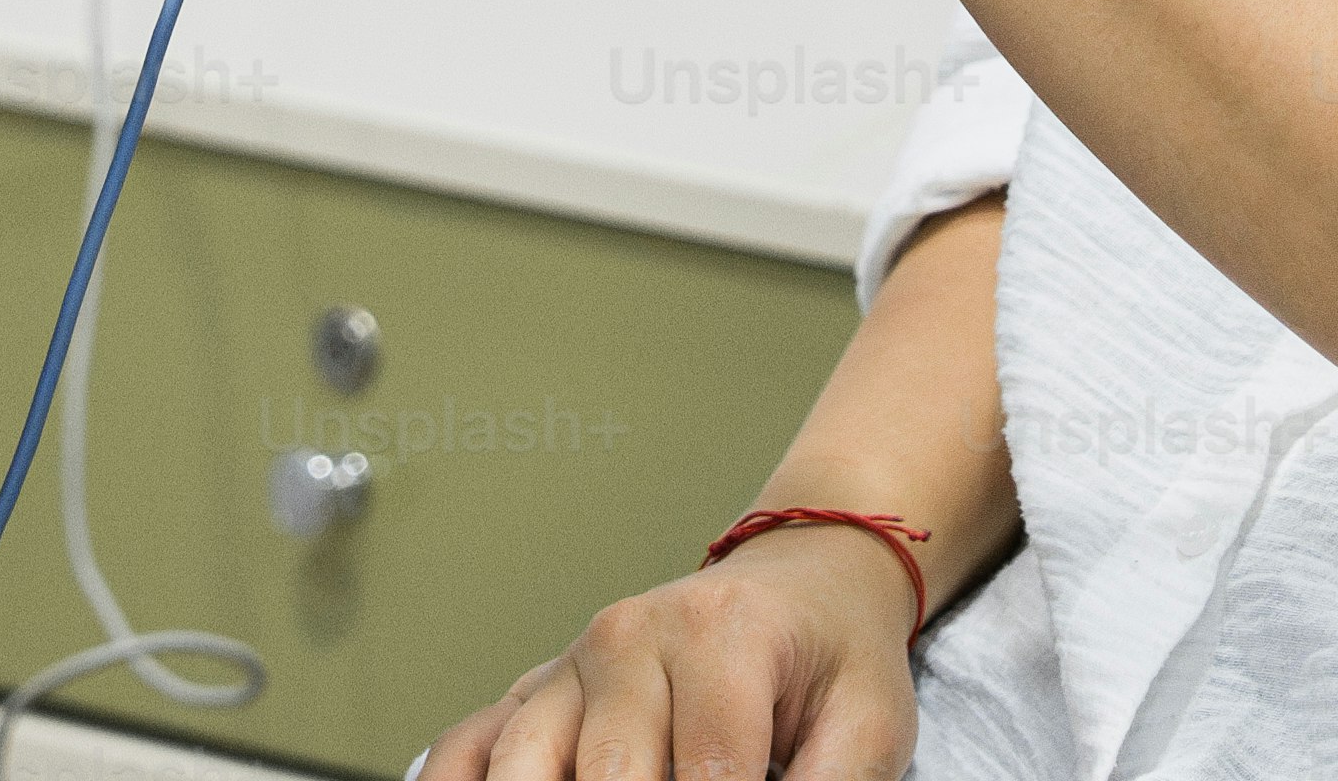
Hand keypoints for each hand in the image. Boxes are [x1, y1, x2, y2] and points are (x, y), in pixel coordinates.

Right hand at [418, 520, 925, 780]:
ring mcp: (571, 663)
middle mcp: (630, 640)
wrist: (804, 576)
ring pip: (521, 763)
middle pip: (606, 777)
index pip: (709, 777)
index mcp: (721, 637)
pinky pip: (469, 742)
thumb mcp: (869, 724)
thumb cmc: (831, 655)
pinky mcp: (538, 688)